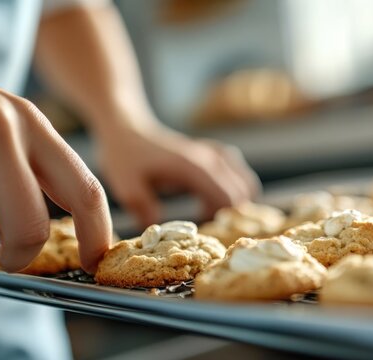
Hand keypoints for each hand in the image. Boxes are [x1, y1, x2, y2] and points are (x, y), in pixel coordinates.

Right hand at [0, 57, 110, 272]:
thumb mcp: (6, 127)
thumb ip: (28, 172)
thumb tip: (36, 235)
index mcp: (35, 127)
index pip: (85, 190)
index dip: (96, 235)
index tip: (93, 263)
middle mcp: (3, 129)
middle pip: (30, 226)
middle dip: (20, 256)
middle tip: (10, 259)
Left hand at [96, 121, 260, 226]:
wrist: (127, 128)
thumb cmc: (125, 156)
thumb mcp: (127, 187)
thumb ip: (144, 209)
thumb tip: (161, 233)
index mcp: (195, 168)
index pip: (228, 199)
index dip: (221, 223)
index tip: (201, 235)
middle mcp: (212, 159)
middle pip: (242, 194)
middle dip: (228, 216)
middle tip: (202, 229)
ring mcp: (216, 154)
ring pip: (246, 183)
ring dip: (235, 203)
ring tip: (208, 215)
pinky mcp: (215, 153)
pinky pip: (240, 174)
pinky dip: (235, 190)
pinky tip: (212, 199)